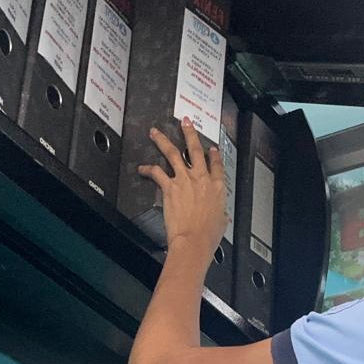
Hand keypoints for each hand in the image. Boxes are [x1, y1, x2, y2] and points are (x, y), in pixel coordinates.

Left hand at [138, 118, 227, 255]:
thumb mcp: (222, 222)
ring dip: (163, 141)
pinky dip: (148, 169)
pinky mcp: (170, 187)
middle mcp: (202, 179)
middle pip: (196, 150)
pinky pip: (157, 173)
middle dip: (190, 133)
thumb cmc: (208, 235)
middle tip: (186, 123)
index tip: (212, 148)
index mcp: (217, 188)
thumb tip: (221, 216)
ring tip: (156, 132)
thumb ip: (220, 214)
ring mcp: (185, 180)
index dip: (214, 155)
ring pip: (174, 153)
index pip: (217, 165)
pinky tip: (142, 168)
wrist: (194, 240)